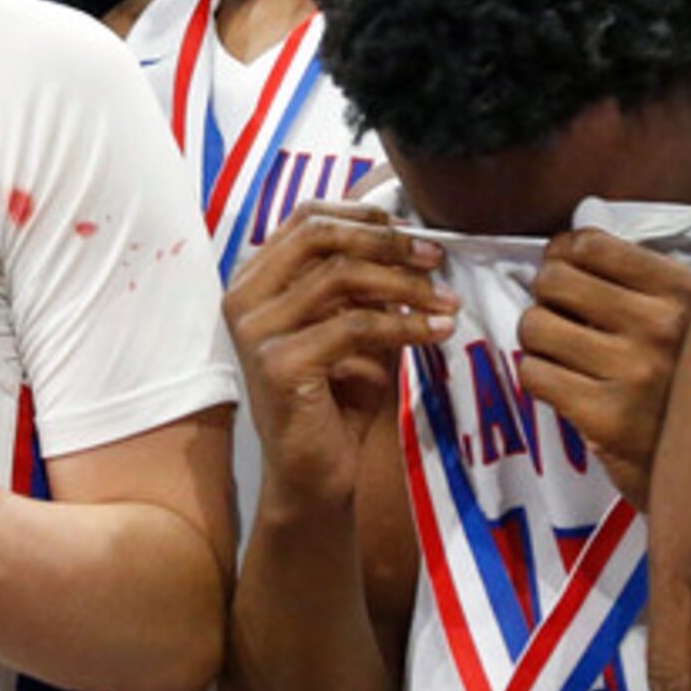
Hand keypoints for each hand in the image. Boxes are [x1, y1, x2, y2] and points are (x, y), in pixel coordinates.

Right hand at [224, 204, 452, 514]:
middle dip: (387, 240)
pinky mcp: (278, 364)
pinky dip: (404, 325)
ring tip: (446, 301)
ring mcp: (256, 330)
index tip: (416, 232)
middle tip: (436, 256)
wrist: (315, 473)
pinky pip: (353, 325)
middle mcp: (245, 297)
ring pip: (340, 276)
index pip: (308, 218)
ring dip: (405, 284)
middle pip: (320, 236)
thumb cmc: (337, 398)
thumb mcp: (356, 324)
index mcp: (256, 279)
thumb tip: (417, 240)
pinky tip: (436, 333)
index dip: (366, 216)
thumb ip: (370, 281)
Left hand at [513, 229, 690, 510]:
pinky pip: (534, 374)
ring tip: (560, 353)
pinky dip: (538, 377)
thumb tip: (564, 254)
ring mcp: (634, 372)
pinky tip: (562, 385)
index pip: (589, 244)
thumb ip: (645, 285)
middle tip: (559, 315)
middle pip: (552, 280)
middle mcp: (660, 325)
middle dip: (546, 297)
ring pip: (535, 326)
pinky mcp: (608, 418)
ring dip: (538, 339)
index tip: (564, 268)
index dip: (561, 254)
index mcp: (683, 290)